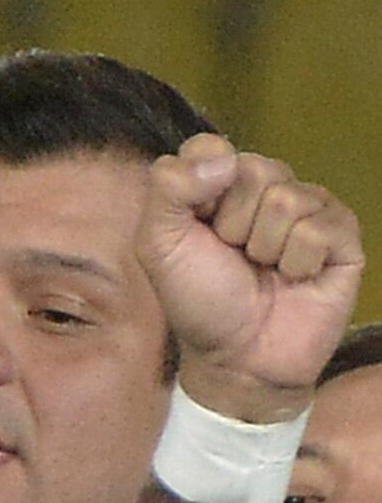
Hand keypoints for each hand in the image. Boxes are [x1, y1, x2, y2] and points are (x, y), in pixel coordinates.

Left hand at [144, 137, 366, 421]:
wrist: (238, 356)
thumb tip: (223, 157)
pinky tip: (294, 278)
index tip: (196, 226)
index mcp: (221, 182)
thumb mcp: (158, 243)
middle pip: (253, 168)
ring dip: (263, 246)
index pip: (211, 146)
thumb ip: (169, 188)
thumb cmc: (198, 298)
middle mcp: (269, 188)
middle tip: (233, 255)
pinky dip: (296, 262)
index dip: (198, 188)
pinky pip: (320, 229)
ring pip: (288, 198)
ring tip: (263, 269)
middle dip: (231, 223)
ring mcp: (311, 210)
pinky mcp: (344, 240)